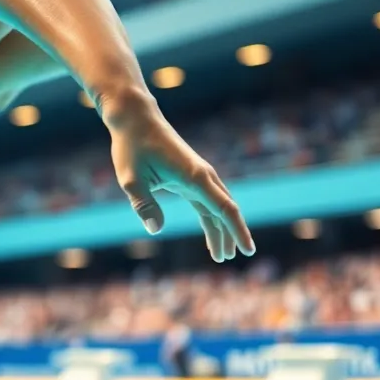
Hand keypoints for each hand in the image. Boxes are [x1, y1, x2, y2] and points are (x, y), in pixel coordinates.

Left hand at [106, 102, 254, 261]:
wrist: (135, 119)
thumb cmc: (132, 147)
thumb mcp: (130, 179)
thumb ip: (143, 204)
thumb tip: (155, 229)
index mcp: (194, 176)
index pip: (224, 208)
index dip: (237, 230)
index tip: (248, 250)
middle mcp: (202, 175)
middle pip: (225, 210)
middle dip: (230, 235)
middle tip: (226, 260)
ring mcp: (198, 175)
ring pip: (217, 207)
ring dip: (220, 229)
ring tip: (220, 255)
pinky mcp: (191, 175)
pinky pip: (207, 201)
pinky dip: (211, 218)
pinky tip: (211, 233)